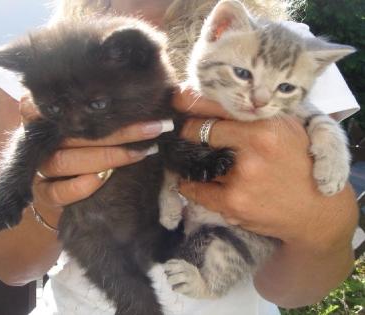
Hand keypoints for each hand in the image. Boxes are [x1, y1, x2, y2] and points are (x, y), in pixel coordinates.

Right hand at [19, 95, 169, 225]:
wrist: (80, 173)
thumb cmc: (97, 133)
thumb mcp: (98, 114)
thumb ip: (106, 105)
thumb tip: (149, 93)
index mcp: (45, 109)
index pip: (65, 103)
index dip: (95, 105)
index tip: (134, 103)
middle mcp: (38, 135)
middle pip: (72, 132)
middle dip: (118, 132)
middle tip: (154, 128)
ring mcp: (39, 164)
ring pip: (62, 161)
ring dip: (106, 158)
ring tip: (141, 153)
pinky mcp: (42, 190)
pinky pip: (53, 191)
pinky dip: (76, 187)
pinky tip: (101, 180)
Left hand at [173, 88, 357, 252]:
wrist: (316, 210)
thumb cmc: (300, 163)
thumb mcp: (287, 129)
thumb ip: (255, 115)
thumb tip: (216, 102)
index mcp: (266, 127)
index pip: (214, 107)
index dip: (191, 103)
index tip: (178, 102)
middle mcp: (252, 150)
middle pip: (199, 132)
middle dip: (187, 130)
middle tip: (179, 129)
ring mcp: (241, 179)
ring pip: (196, 162)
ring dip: (188, 159)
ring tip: (185, 156)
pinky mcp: (233, 203)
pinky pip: (197, 190)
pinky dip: (189, 184)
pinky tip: (188, 180)